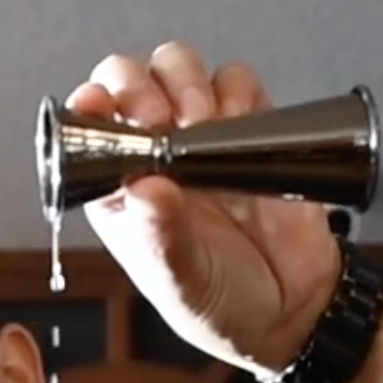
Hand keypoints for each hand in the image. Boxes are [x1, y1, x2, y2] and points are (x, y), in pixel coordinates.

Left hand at [66, 44, 345, 375]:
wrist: (293, 312)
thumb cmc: (223, 307)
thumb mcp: (181, 285)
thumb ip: (161, 238)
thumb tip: (144, 187)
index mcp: (120, 195)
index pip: (90, 132)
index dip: (91, 109)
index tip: (102, 107)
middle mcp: (156, 160)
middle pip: (130, 83)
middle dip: (140, 88)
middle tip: (160, 121)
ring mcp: (201, 141)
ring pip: (178, 70)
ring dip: (186, 84)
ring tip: (202, 126)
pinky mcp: (249, 131)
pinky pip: (237, 83)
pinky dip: (237, 93)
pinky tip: (239, 131)